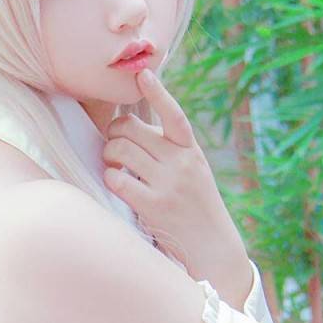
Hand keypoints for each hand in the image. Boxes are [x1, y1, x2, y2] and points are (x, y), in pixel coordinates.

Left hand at [102, 69, 248, 289]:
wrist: (213, 248)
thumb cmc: (196, 208)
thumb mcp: (194, 172)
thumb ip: (171, 151)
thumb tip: (135, 129)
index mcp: (191, 151)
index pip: (173, 115)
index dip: (157, 93)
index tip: (143, 74)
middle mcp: (181, 163)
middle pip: (132, 130)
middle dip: (115, 135)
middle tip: (115, 147)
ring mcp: (168, 184)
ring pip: (120, 151)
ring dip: (109, 156)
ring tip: (114, 166)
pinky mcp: (153, 206)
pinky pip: (117, 179)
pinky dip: (111, 178)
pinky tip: (117, 184)